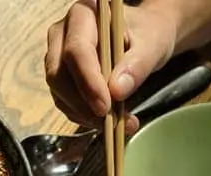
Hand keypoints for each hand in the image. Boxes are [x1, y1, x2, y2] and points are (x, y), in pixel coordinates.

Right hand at [44, 0, 177, 132]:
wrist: (145, 38)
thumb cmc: (148, 34)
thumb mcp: (153, 44)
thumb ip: (137, 64)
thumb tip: (117, 90)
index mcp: (83, 15)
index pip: (77, 50)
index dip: (88, 81)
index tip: (105, 106)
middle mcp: (62, 34)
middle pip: (59, 74)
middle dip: (83, 102)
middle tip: (109, 122)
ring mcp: (57, 56)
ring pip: (59, 91)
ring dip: (83, 113)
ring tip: (117, 124)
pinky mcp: (60, 77)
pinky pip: (64, 101)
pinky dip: (83, 115)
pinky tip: (106, 121)